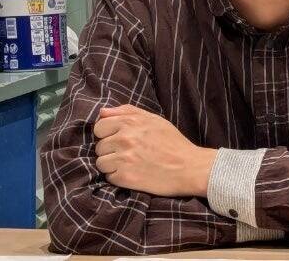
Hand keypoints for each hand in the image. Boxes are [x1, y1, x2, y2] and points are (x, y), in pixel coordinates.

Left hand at [93, 104, 217, 197]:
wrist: (190, 167)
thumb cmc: (173, 142)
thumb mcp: (153, 119)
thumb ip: (127, 112)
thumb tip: (102, 112)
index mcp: (130, 122)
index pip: (99, 127)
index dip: (107, 133)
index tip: (118, 139)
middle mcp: (125, 138)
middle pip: (99, 146)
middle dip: (110, 150)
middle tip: (128, 153)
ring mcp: (124, 158)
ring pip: (101, 162)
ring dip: (112, 165)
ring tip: (130, 164)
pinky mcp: (125, 177)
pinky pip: (109, 177)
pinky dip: (118, 177)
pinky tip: (133, 173)